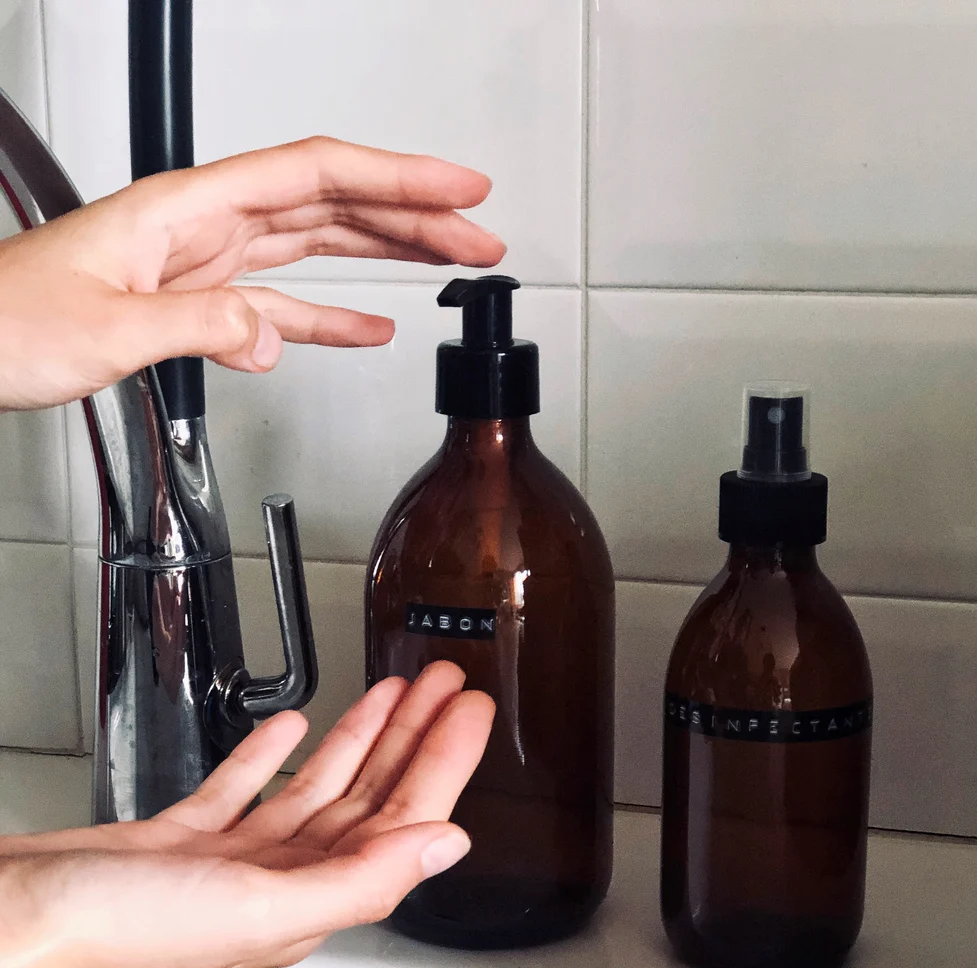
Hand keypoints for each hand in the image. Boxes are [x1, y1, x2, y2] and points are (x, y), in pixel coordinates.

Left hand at [0, 137, 505, 408]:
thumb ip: (199, 325)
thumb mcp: (106, 327)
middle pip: (330, 203)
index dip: (395, 178)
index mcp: (185, 210)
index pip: (314, 175)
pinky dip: (329, 317)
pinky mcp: (198, 304)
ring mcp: (205, 264)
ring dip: (387, 256)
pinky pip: (282, 303)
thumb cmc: (7, 321)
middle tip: (479, 233)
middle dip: (412, 216)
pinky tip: (368, 328)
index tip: (457, 188)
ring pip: (316, 245)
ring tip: (450, 266)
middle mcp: (202, 226)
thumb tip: (269, 334)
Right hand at [0, 662, 493, 967]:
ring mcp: (223, 864)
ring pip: (314, 791)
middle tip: (446, 688)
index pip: (399, 824)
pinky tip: (291, 727)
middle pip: (366, 801)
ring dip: (358, 740)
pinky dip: (271, 755)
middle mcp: (272, 886)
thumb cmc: (110, 939)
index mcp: (302, 904)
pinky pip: (243, 791)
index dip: (443, 764)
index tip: (470, 713)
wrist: (7, 929)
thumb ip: (359, 878)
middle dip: (413, 740)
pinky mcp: (176, 843)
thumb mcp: (256, 909)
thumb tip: (443, 847)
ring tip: (393, 695)